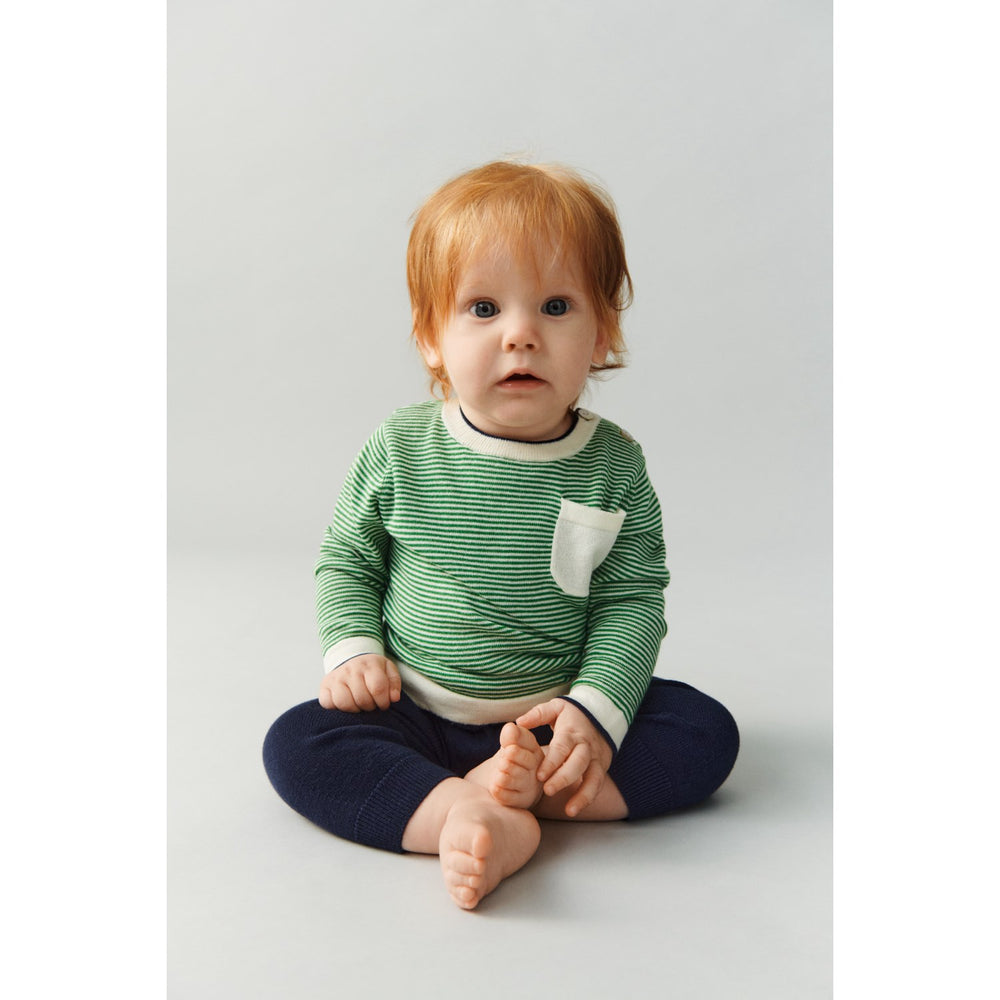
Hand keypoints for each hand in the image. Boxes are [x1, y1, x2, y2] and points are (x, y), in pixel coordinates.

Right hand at [318, 655, 401, 711]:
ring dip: (355, 709)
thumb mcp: (388, 670)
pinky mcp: (324, 685)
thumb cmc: (372, 669)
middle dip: (370, 707)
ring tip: (359, 705)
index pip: (378, 688)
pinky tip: (346, 704)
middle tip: (371, 704)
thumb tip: (394, 698)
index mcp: (369, 664)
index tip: (383, 704)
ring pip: (344, 703)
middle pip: (362, 699)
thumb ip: (394, 683)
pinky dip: (337, 709)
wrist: (351, 658)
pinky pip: (328, 704)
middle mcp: (351, 669)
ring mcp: (336, 677)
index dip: (383, 702)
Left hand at [515, 699, 612, 816]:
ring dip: (582, 795)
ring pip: (593, 778)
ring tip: (568, 810)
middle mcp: (586, 746)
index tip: (539, 776)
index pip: (562, 747)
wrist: (601, 715)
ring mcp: (596, 758)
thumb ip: (537, 714)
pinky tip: (573, 809)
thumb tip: (519, 723)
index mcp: (572, 732)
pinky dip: (587, 798)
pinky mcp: (601, 768)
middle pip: (578, 763)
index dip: (552, 762)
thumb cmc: (571, 715)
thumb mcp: (555, 707)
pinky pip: (597, 785)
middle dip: (564, 778)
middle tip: (547, 791)